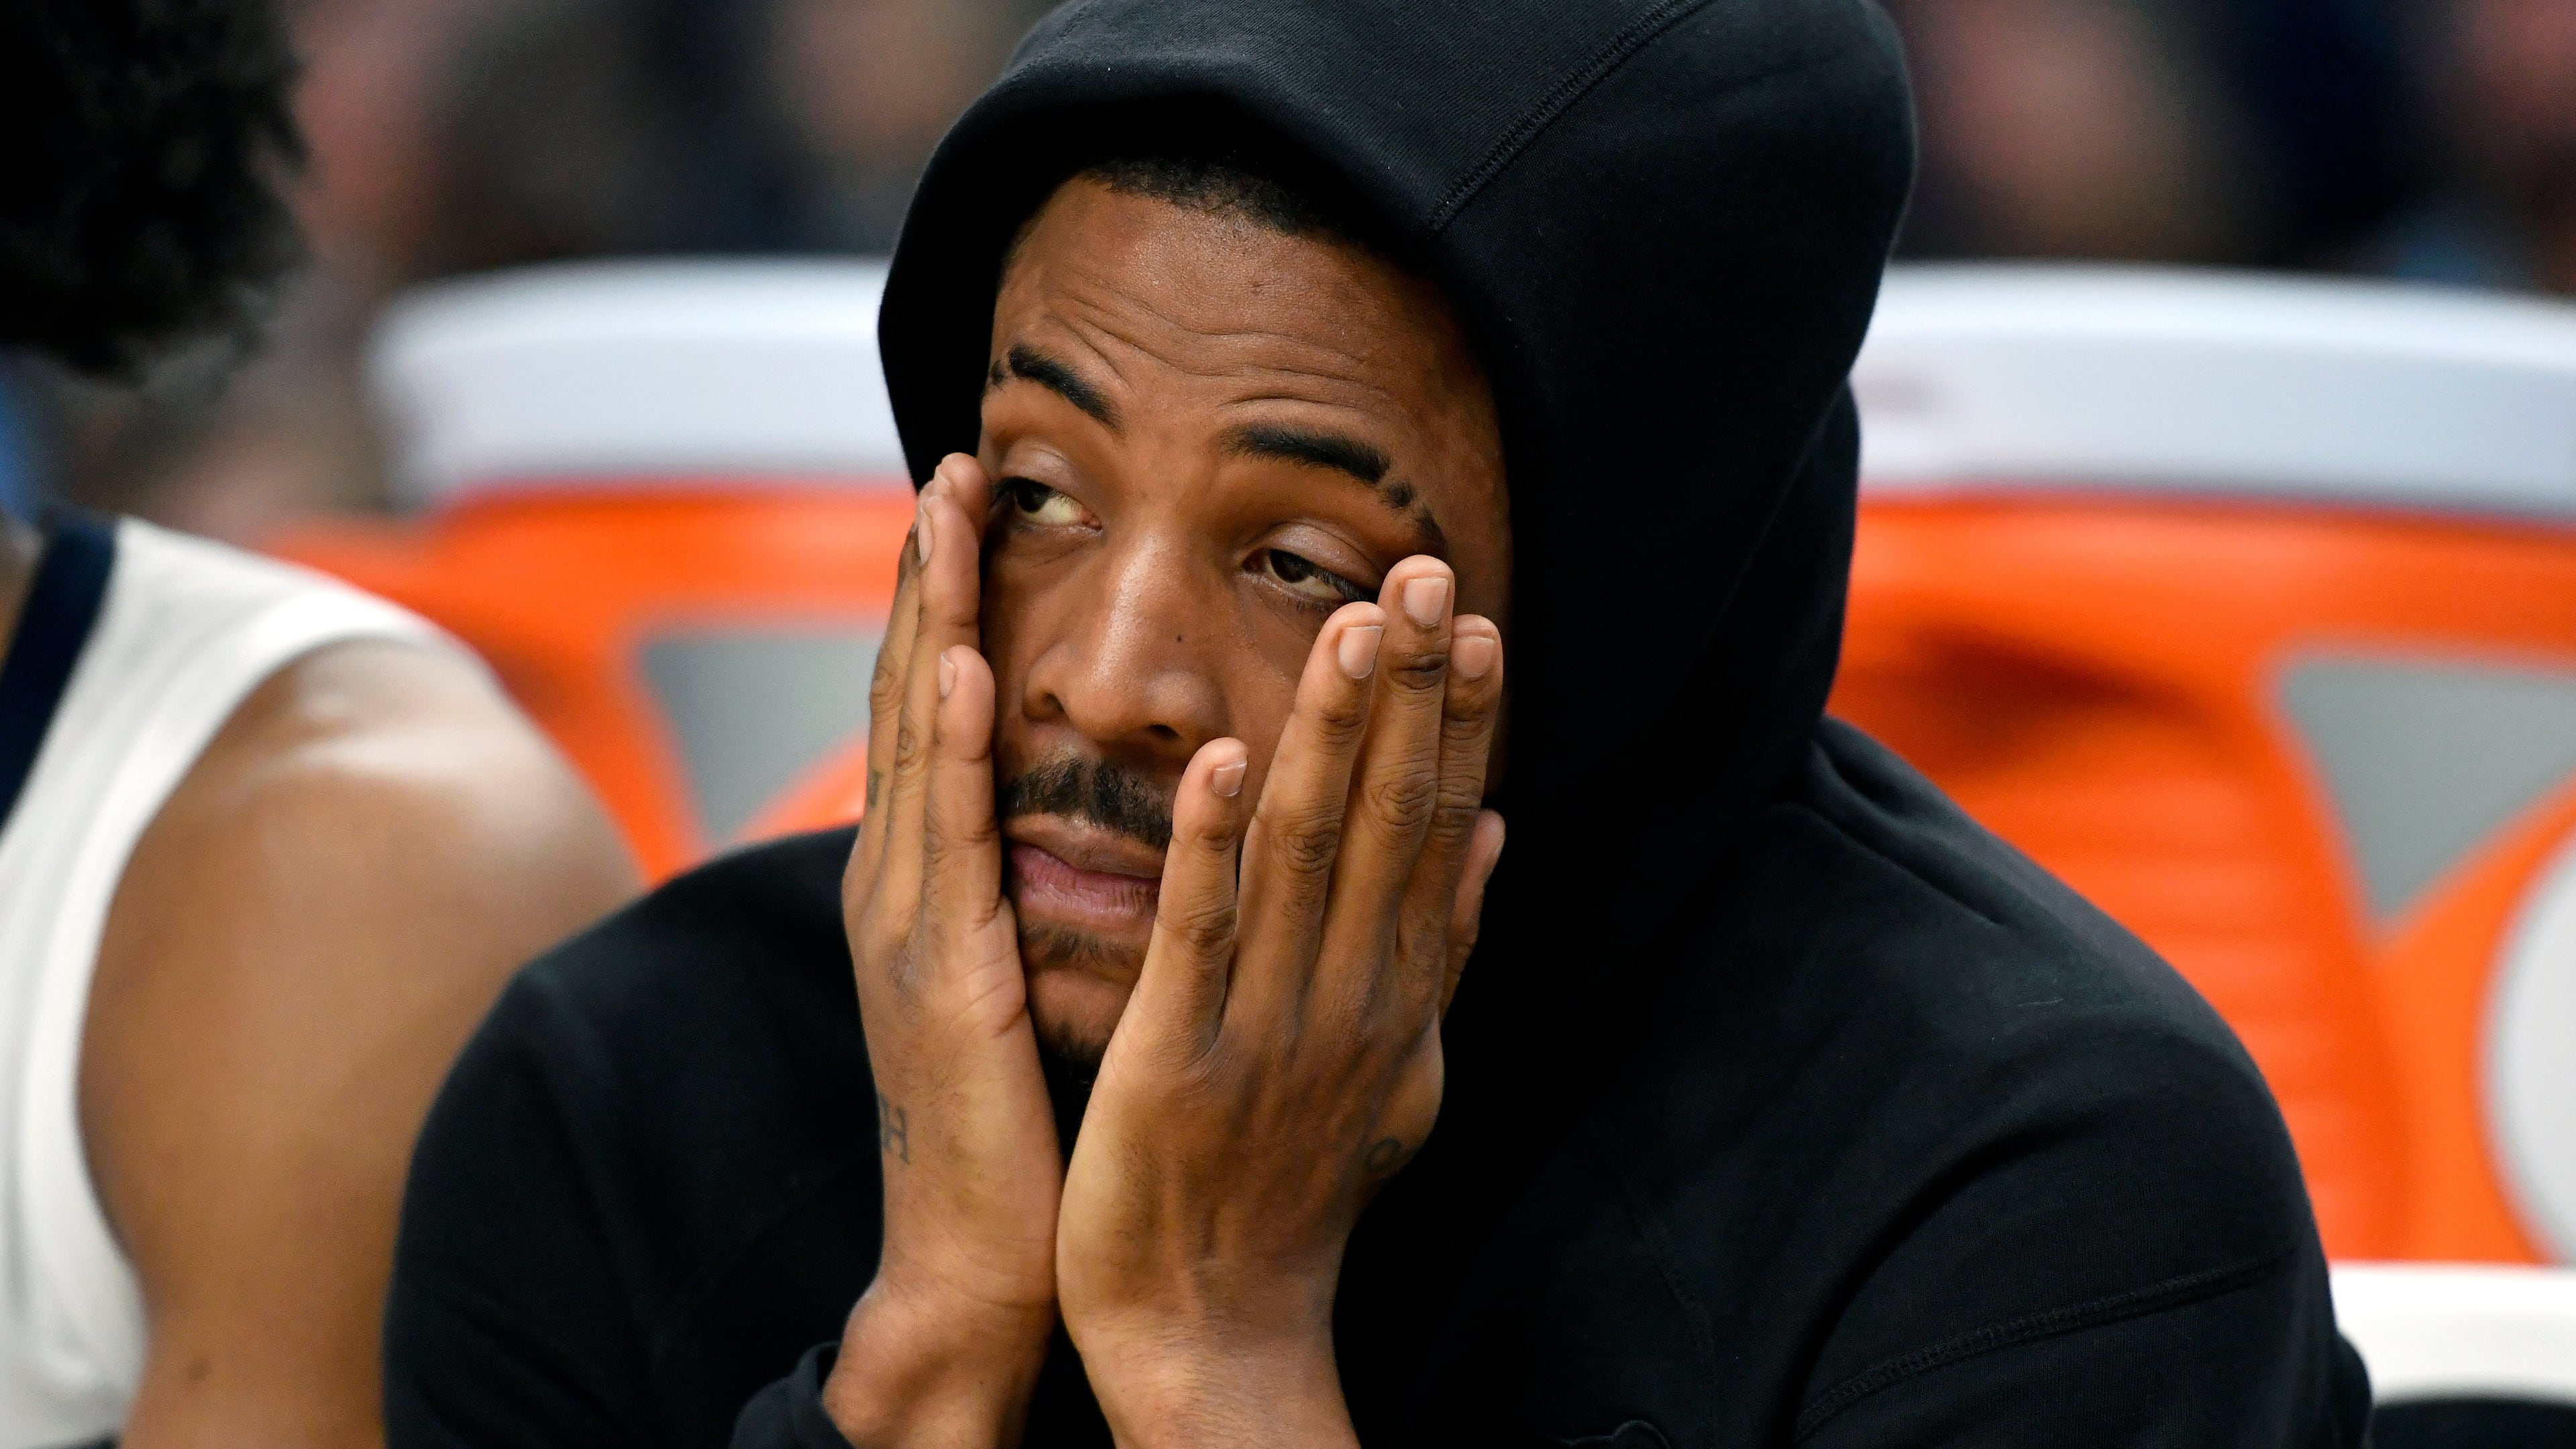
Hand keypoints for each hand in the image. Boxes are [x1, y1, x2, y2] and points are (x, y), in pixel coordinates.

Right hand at [825, 455, 1058, 1447]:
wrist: (979, 1261)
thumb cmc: (1015, 1125)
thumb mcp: (1016, 977)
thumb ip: (1021, 891)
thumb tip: (1059, 820)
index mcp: (926, 884)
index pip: (932, 715)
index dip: (943, 606)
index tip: (972, 508)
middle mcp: (900, 885)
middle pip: (904, 697)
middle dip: (923, 580)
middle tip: (952, 466)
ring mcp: (907, 924)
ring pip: (912, 742)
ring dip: (925, 621)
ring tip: (943, 514)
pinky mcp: (939, 974)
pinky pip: (944, 840)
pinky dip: (940, 746)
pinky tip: (951, 666)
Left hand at [1055, 555, 1507, 1447]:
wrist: (1221, 1334)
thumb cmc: (1295, 1190)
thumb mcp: (1401, 1067)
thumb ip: (1442, 944)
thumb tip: (1498, 831)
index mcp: (1397, 991)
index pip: (1441, 827)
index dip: (1460, 720)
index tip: (1476, 620)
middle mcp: (1352, 996)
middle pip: (1390, 817)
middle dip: (1412, 691)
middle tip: (1428, 571)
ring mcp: (1269, 1024)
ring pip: (1306, 852)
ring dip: (1332, 734)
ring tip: (1354, 626)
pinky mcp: (1179, 1056)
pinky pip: (1201, 935)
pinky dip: (1215, 846)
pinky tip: (1226, 761)